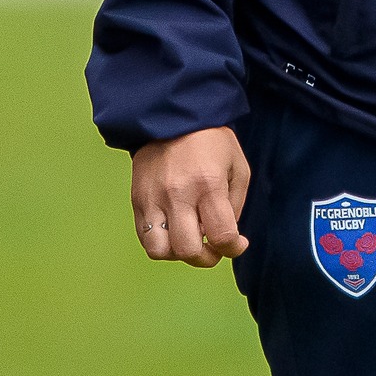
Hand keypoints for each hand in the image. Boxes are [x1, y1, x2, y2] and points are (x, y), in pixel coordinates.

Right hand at [131, 127, 250, 267]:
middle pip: (188, 251)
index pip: (220, 235)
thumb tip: (226, 236)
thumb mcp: (238, 166)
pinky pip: (145, 239)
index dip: (232, 248)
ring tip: (191, 240)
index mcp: (208, 184)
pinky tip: (175, 232)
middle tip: (214, 248)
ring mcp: (153, 199)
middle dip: (206, 258)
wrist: (172, 117)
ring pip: (160, 251)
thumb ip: (235, 204)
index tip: (237, 244)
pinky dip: (162, 245)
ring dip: (179, 254)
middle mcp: (178, 194)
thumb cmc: (211, 142)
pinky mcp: (137, 201)